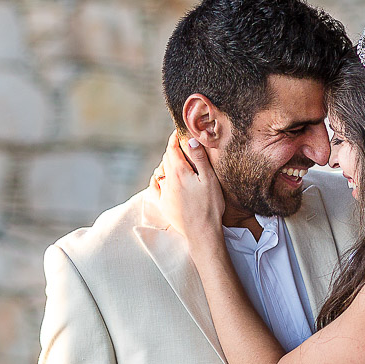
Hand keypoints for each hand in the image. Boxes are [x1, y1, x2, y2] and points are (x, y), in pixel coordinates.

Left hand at [151, 132, 223, 248]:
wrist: (202, 232)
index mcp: (178, 172)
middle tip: (180, 144)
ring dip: (166, 163)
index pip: (172, 149)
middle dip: (172, 149)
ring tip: (175, 160)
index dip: (174, 138)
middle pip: (166, 159)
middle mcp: (167, 181)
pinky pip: (154, 188)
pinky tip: (159, 178)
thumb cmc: (210, 206)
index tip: (178, 131)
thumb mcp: (209, 179)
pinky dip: (157, 179)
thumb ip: (199, 158)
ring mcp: (163, 194)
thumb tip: (190, 139)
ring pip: (161, 172)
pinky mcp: (163, 205)